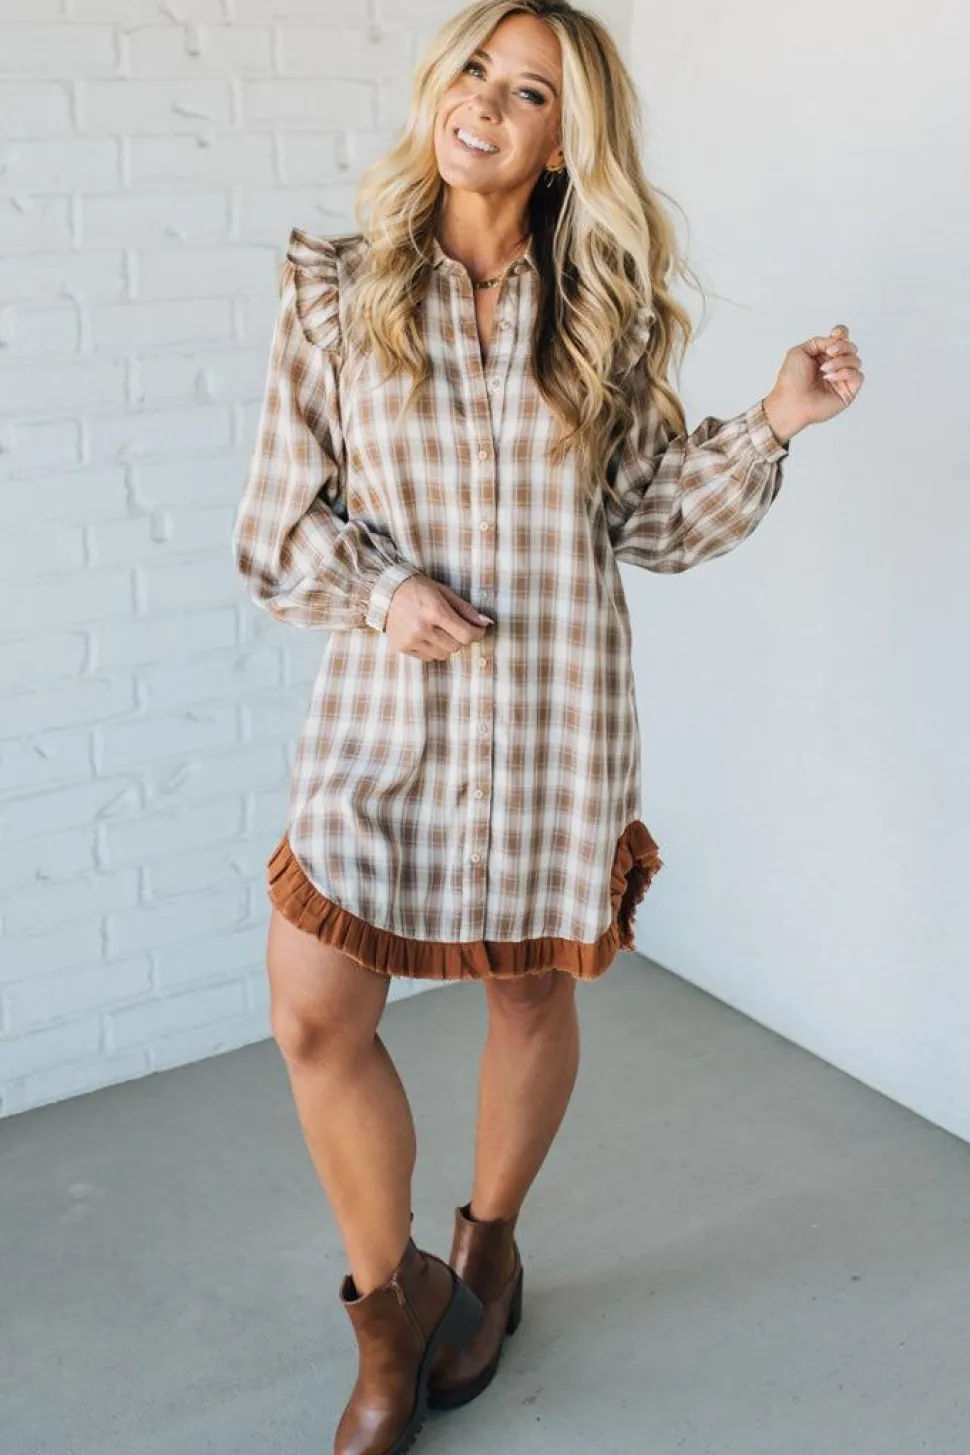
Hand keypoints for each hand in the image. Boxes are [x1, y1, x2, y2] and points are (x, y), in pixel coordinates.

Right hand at [384, 575, 492, 660]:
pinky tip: (428, 636)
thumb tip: (485, 622)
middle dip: (462, 639)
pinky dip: (434, 649)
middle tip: (458, 628)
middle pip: (456, 646)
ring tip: (441, 632)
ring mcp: (411, 640)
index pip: (466, 634)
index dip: (477, 634)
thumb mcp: (443, 591)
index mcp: (435, 612)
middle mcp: (423, 629)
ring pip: (443, 655)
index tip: (479, 630)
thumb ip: (465, 609)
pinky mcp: (402, 647)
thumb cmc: (417, 588)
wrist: (384, 592)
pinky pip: (428, 657)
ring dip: (448, 645)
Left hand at [763, 323, 864, 442]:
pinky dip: (844, 373)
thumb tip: (835, 341)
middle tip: (829, 353)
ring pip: (856, 360)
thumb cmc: (791, 380)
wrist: (790, 401)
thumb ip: (819, 341)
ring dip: (840, 361)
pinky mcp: (848, 392)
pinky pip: (857, 376)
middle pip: (851, 347)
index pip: (841, 338)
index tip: (835, 334)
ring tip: (824, 370)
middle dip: (842, 346)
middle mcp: (835, 366)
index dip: (842, 333)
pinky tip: (829, 378)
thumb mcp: (800, 351)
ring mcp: (842, 379)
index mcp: (823, 355)